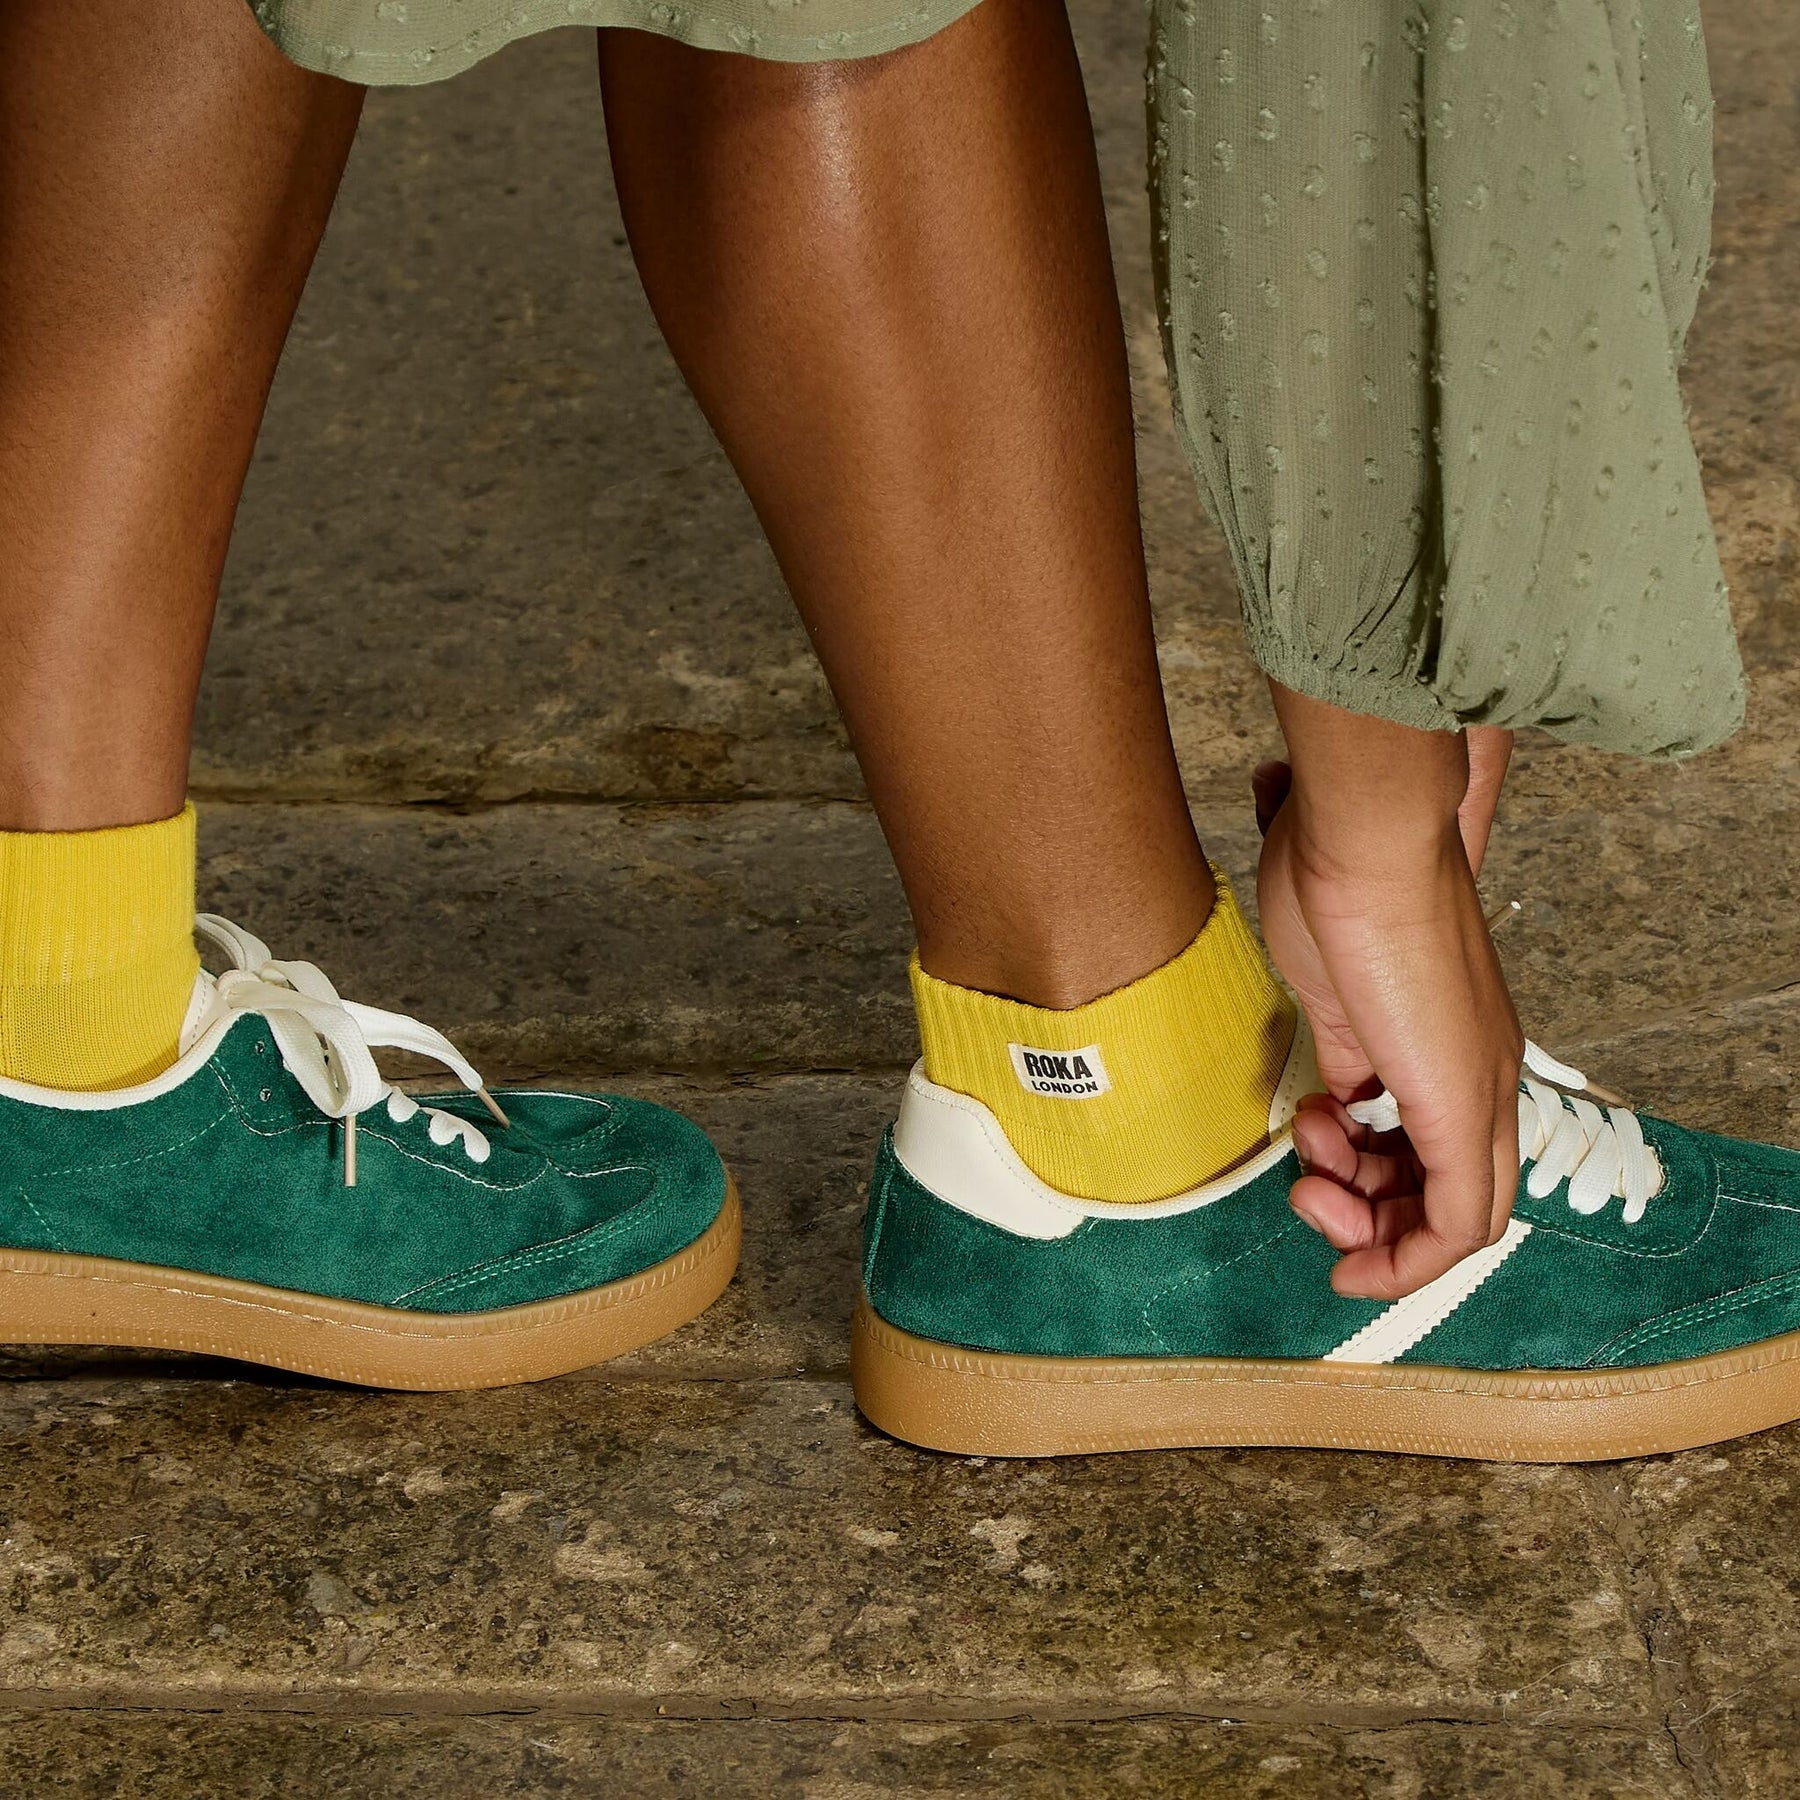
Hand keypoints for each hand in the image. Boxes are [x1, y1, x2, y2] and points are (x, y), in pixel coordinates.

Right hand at [1258, 689, 1523, 1299]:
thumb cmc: (1336, 882)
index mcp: (1450, 1038)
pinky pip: (1459, 1224)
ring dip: (1368, 1228)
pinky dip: (1408, 1263)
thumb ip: (1339, 1040)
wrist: (1365, 844)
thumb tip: (1327, 1071)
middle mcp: (1482, 1071)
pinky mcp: (1461, 1107)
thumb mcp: (1328, 982)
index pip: (1435, 1143)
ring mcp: (1479, 1089)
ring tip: (1311, 1180)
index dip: (1374, 1181)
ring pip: (1455, 1217)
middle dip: (1366, 1215)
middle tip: (1306, 1190)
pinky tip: (1355, 1267)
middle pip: (1448, 1191)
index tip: (1310, 1173)